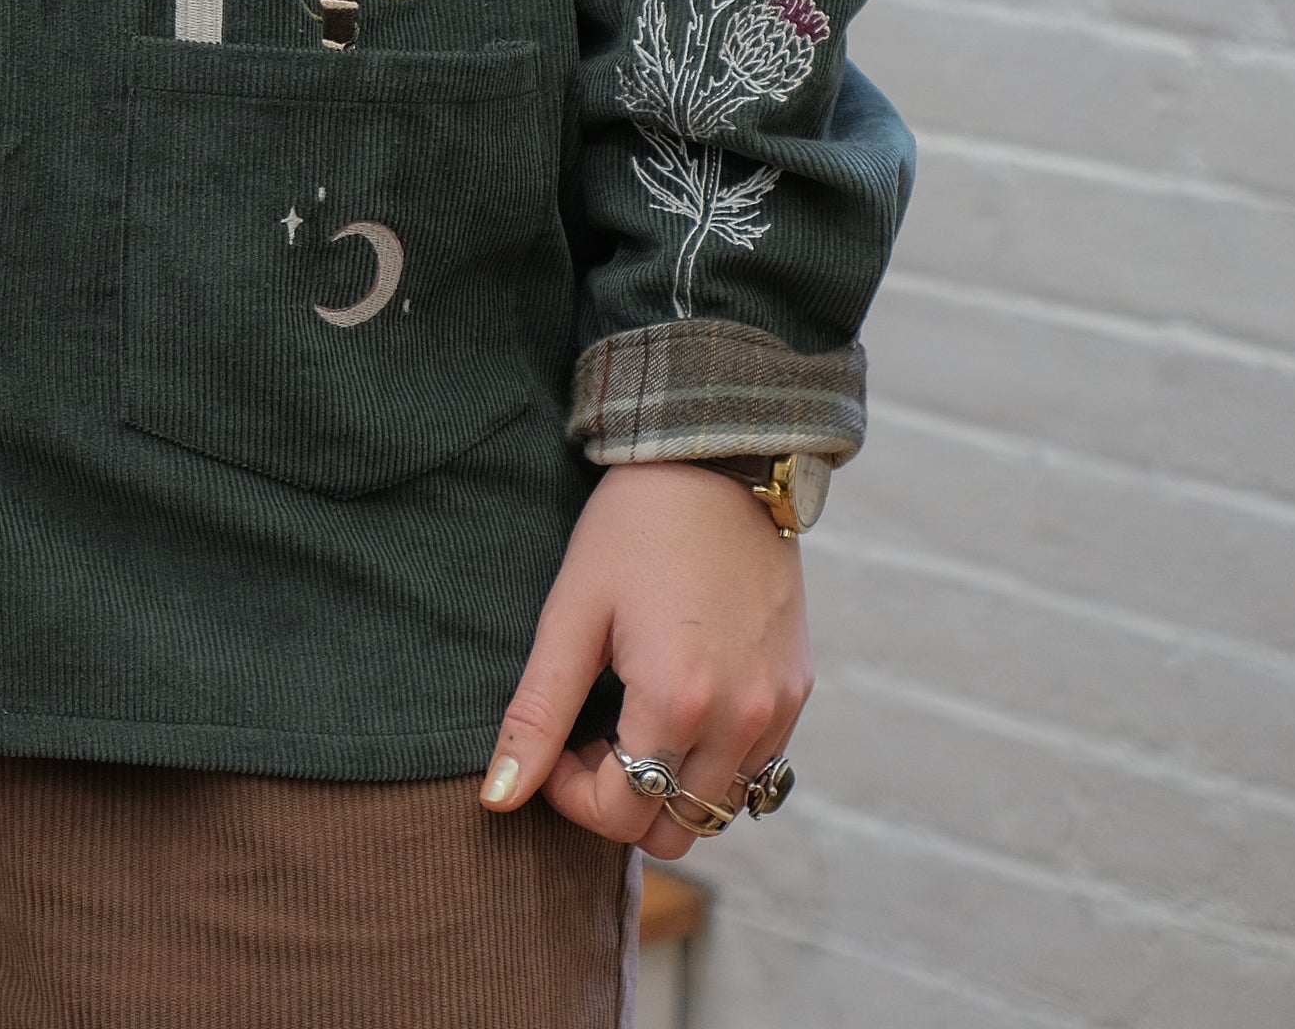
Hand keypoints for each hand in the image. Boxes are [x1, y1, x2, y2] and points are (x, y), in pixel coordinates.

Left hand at [479, 460, 810, 858]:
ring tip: (634, 721)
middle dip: (621, 802)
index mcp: (678, 701)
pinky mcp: (797, 690)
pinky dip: (712, 763)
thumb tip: (497, 797)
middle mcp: (741, 718)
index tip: (555, 745)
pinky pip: (756, 769)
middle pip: (675, 831)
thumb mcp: (571, 616)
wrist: (715, 463)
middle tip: (591, 739)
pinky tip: (680, 705)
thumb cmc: (631, 530)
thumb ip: (535, 715)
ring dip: (669, 789)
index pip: (621, 815)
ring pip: (719, 809)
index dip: (571, 795)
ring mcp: (779, 708)